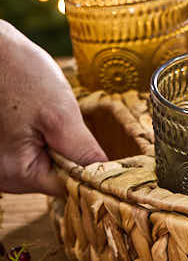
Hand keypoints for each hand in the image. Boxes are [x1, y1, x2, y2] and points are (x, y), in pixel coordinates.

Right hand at [0, 21, 106, 195]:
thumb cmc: (17, 73)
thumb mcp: (60, 114)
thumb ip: (82, 150)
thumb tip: (105, 176)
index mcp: (15, 174)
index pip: (69, 186)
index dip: (91, 169)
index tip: (104, 149)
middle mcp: (4, 175)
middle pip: (58, 175)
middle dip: (71, 150)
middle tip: (66, 120)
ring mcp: (1, 162)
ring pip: (49, 160)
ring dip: (59, 141)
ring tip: (47, 112)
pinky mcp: (4, 147)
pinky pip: (35, 149)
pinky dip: (45, 134)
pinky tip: (38, 112)